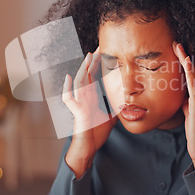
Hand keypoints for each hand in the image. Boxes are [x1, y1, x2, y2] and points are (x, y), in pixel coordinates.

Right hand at [62, 46, 117, 177]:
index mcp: (91, 97)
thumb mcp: (111, 116)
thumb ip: (116, 107)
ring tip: (88, 57)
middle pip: (86, 75)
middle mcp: (84, 97)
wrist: (89, 146)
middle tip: (97, 48)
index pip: (93, 76)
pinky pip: (68, 98)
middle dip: (91, 61)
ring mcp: (79, 103)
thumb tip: (127, 101)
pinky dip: (67, 88)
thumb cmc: (97, 132)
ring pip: (79, 82)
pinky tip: (68, 77)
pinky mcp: (76, 112)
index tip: (103, 52)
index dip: (97, 64)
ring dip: (83, 69)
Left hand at [173, 42, 194, 169]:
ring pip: (194, 73)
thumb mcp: (189, 113)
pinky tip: (186, 61)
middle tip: (177, 43)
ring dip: (186, 59)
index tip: (180, 52)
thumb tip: (182, 96)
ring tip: (178, 46)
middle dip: (186, 56)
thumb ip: (187, 102)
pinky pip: (194, 83)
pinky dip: (190, 71)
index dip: (187, 63)